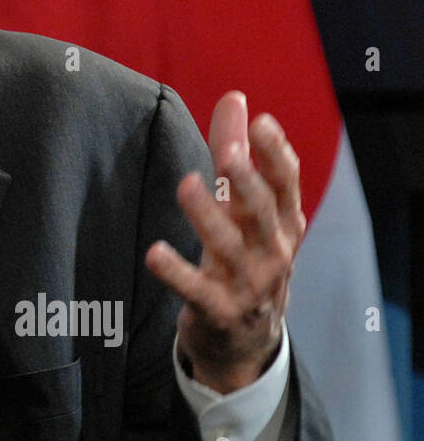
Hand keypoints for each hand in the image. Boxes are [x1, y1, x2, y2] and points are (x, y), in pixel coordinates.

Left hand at [145, 91, 304, 392]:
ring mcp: (248, 286)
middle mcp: (272, 254)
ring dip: (208, 216)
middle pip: (262, 213)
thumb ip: (235, 152)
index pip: (285, 185)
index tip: (261, 122)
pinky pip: (197, 290)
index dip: (274, 154)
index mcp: (282, 225)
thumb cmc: (246, 259)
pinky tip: (155, 253)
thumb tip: (235, 98)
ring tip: (186, 184)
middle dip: (247, 182)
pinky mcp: (219, 312)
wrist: (246, 343)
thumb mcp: (246, 210)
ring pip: (229, 248)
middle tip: (228, 152)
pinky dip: (177, 272)